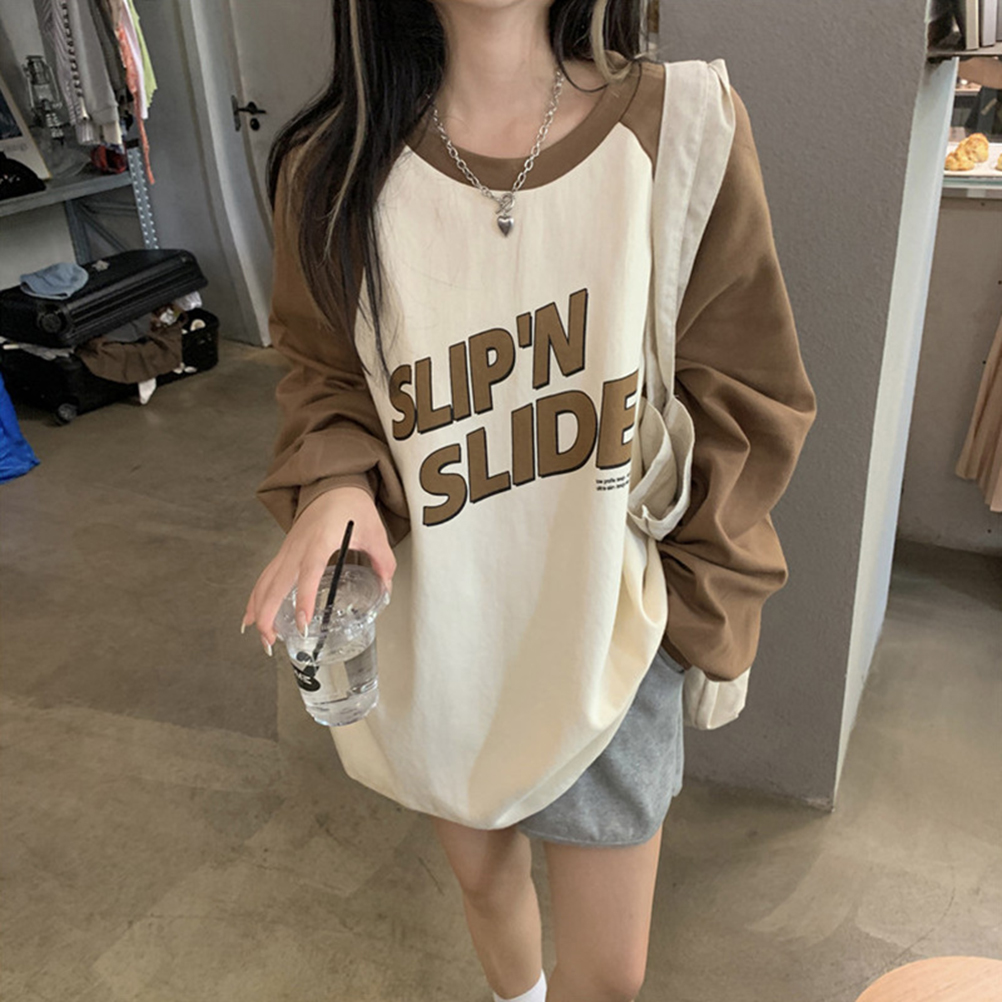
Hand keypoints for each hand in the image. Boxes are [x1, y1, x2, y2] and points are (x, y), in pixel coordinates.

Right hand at [242, 485, 395, 653]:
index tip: (302, 623)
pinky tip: (251, 615)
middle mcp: (298, 547)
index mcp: (321, 540)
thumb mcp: (374, 532)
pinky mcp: (284, 552)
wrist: (333, 484)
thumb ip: (382, 562)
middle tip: (272, 641)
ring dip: (258, 610)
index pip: (308, 573)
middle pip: (276, 583)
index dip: (304, 599)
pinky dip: (256, 597)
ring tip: (262, 637)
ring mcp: (288, 549)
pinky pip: (265, 577)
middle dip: (269, 615)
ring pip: (265, 582)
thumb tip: (386, 588)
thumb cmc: (351, 505)